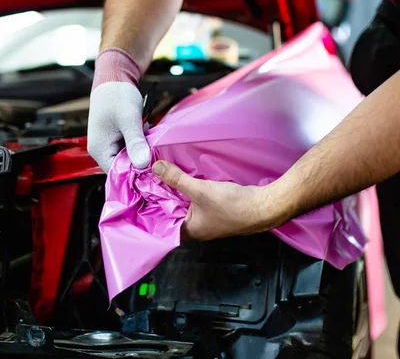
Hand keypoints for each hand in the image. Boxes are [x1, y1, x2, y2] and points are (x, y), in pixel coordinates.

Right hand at [87, 82, 150, 172]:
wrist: (114, 78)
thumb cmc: (117, 96)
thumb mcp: (129, 119)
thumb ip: (135, 142)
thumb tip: (143, 165)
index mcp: (100, 150)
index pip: (117, 174)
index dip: (136, 175)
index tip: (155, 172)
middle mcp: (103, 151)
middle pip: (124, 168)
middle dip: (141, 164)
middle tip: (159, 158)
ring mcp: (110, 145)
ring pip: (129, 159)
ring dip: (143, 154)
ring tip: (156, 148)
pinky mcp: (118, 139)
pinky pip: (131, 149)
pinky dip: (141, 146)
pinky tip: (150, 139)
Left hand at [152, 160, 279, 239]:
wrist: (262, 207)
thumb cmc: (233, 207)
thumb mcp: (200, 190)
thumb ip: (176, 179)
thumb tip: (155, 168)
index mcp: (187, 231)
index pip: (159, 224)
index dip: (148, 210)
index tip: (137, 195)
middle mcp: (194, 229)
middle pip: (170, 213)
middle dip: (159, 198)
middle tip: (146, 182)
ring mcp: (204, 220)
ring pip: (182, 206)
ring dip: (173, 193)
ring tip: (160, 177)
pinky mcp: (213, 210)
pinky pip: (193, 200)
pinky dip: (186, 191)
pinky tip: (181, 179)